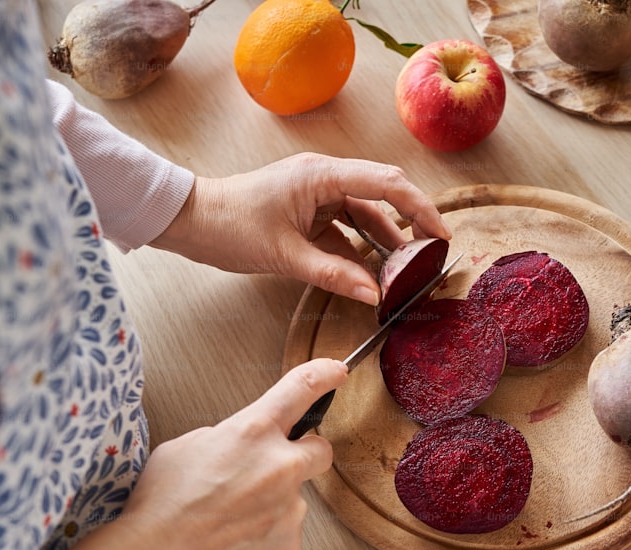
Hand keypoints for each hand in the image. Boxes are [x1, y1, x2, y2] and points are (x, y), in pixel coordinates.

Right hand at [54, 358, 345, 549]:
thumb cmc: (159, 507)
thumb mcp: (183, 448)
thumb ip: (224, 437)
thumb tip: (239, 446)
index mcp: (252, 433)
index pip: (300, 389)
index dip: (323, 375)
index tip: (336, 372)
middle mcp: (280, 467)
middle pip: (319, 450)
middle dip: (302, 455)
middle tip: (270, 470)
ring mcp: (289, 510)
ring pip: (292, 500)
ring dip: (270, 505)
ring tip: (226, 523)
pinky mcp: (287, 548)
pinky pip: (283, 535)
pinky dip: (263, 539)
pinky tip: (231, 547)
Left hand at [151, 153, 451, 305]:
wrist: (188, 221)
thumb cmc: (228, 225)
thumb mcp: (284, 255)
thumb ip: (333, 274)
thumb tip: (374, 294)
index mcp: (321, 175)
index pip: (386, 184)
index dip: (420, 208)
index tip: (441, 235)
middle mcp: (325, 178)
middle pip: (383, 197)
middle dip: (411, 225)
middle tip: (434, 254)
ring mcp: (318, 195)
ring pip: (366, 217)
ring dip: (386, 244)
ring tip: (407, 272)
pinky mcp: (309, 213)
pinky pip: (346, 230)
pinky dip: (361, 252)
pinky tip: (373, 275)